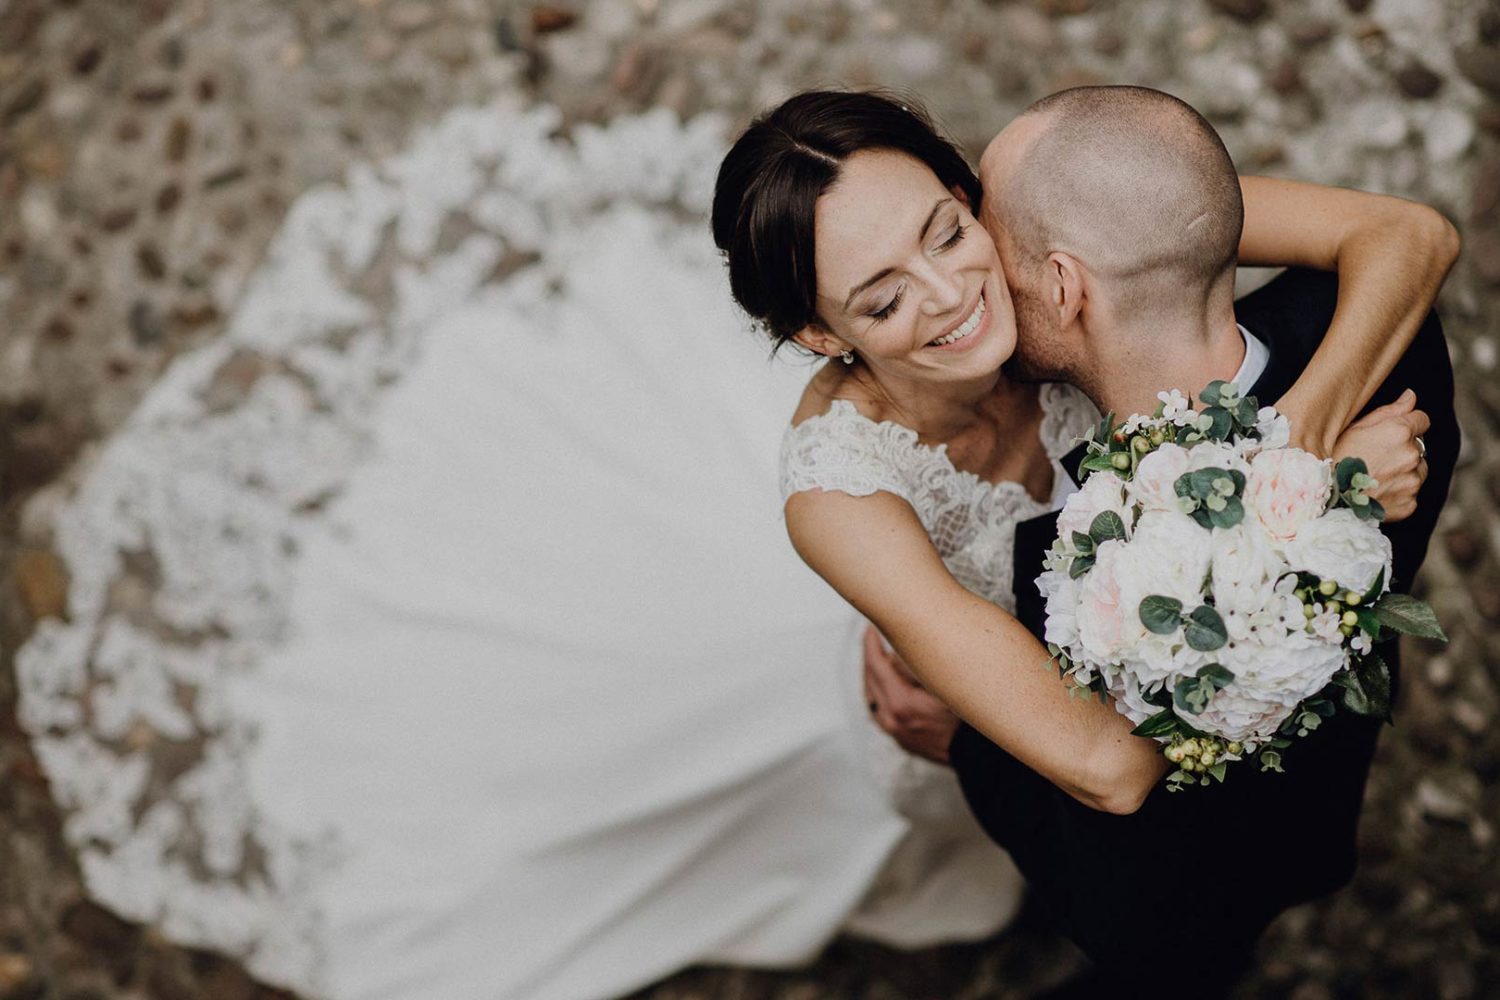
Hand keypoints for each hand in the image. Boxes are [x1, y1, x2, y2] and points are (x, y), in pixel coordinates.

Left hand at [862, 624, 958, 765]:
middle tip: (876, 637)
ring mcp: (894, 731)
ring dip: (873, 673)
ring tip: (880, 656)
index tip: (871, 628)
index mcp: (901, 704)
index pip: (876, 665)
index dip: (871, 643)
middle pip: (870, 678)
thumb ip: (923, 664)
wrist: (975, 754)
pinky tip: (885, 683)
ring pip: (872, 694)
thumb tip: (904, 644)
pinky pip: (879, 709)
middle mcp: (892, 719)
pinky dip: (879, 691)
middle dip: (872, 655)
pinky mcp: (899, 737)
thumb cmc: (967, 719)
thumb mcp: (948, 685)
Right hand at [1331, 388, 1429, 522]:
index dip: (1407, 425)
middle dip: (1403, 450)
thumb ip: (1388, 411)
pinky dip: (1398, 494)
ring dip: (1403, 472)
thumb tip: (1411, 396)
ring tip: (1375, 478)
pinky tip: (1376, 494)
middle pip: (1419, 447)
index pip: (1422, 420)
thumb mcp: (1354, 428)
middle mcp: (1411, 455)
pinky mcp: (1410, 504)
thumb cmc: (1333, 461)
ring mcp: (1412, 481)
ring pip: (1417, 471)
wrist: (1324, 502)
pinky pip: (1410, 495)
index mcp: (1399, 432)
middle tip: (1375, 459)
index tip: (1392, 434)